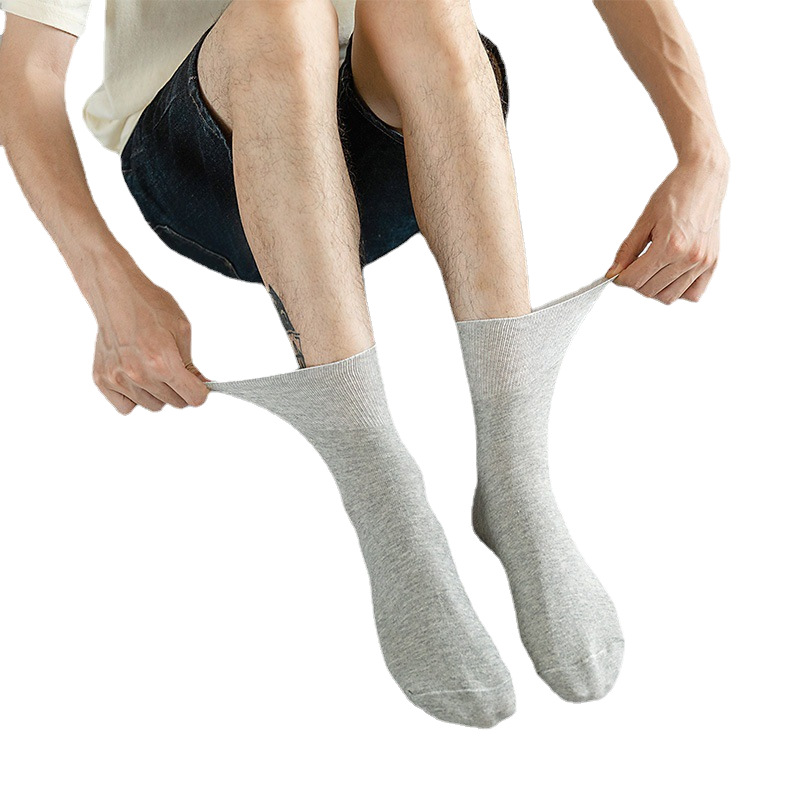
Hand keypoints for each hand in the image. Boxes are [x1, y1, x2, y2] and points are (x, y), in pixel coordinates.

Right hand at [90, 264, 209, 413]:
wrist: (116, 293)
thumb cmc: (149, 306)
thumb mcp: (181, 330)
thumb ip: (191, 363)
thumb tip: (201, 384)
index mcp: (163, 363)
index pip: (193, 398)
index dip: (200, 391)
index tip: (198, 385)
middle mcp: (140, 374)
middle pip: (175, 403)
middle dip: (180, 389)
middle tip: (173, 369)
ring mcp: (118, 379)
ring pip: (152, 406)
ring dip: (158, 393)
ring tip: (152, 368)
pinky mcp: (102, 379)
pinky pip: (125, 406)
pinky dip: (133, 397)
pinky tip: (136, 378)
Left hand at [605, 153, 728, 303]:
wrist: (704, 178)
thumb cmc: (674, 194)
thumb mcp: (644, 220)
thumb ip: (627, 250)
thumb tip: (613, 273)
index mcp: (670, 245)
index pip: (635, 280)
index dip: (620, 279)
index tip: (617, 273)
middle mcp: (689, 257)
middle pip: (650, 291)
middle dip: (635, 282)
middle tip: (633, 267)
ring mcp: (703, 262)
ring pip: (669, 297)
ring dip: (654, 289)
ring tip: (651, 270)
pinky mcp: (713, 263)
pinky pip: (692, 294)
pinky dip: (677, 291)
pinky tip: (669, 275)